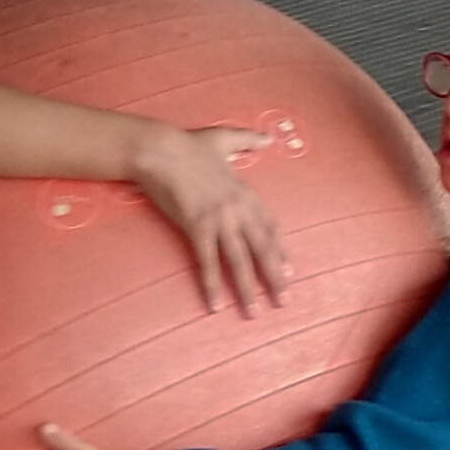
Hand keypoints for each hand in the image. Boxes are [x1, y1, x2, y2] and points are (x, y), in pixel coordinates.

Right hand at [127, 123, 289, 313]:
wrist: (161, 148)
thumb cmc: (189, 144)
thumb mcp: (225, 138)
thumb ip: (249, 140)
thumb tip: (269, 137)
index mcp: (246, 192)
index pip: (270, 227)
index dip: (280, 251)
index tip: (288, 270)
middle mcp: (239, 209)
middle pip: (262, 248)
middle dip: (275, 276)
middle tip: (284, 300)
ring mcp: (220, 219)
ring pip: (239, 260)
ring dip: (248, 289)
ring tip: (255, 312)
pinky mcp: (197, 226)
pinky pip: (207, 261)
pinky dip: (212, 285)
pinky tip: (215, 305)